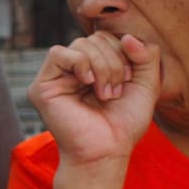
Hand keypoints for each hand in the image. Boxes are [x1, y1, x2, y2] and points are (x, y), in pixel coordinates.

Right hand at [27, 32, 161, 168]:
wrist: (106, 152)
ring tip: (105, 94)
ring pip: (80, 44)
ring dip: (102, 67)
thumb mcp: (147, 85)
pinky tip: (87, 83)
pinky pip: (58, 54)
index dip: (124, 52)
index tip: (128, 81)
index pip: (107, 38)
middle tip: (116, 91)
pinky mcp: (42, 87)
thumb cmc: (123, 124)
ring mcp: (55, 78)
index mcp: (94, 68)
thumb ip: (146, 56)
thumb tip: (127, 36)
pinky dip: (80, 64)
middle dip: (114, 61)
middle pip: (94, 38)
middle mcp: (73, 71)